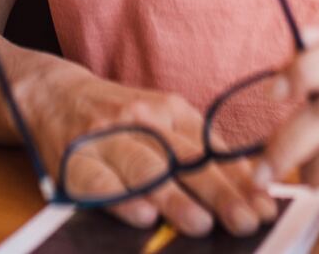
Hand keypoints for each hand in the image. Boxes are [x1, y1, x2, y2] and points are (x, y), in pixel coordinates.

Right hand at [18, 68, 278, 238]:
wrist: (53, 94)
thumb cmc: (119, 117)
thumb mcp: (163, 119)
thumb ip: (200, 149)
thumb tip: (250, 184)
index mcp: (171, 110)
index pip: (213, 149)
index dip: (242, 180)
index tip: (266, 206)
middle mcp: (142, 120)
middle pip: (186, 159)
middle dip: (220, 193)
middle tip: (246, 220)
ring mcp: (107, 139)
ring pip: (147, 169)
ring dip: (176, 198)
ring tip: (201, 224)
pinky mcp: (74, 160)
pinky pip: (100, 182)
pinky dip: (122, 199)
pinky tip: (143, 216)